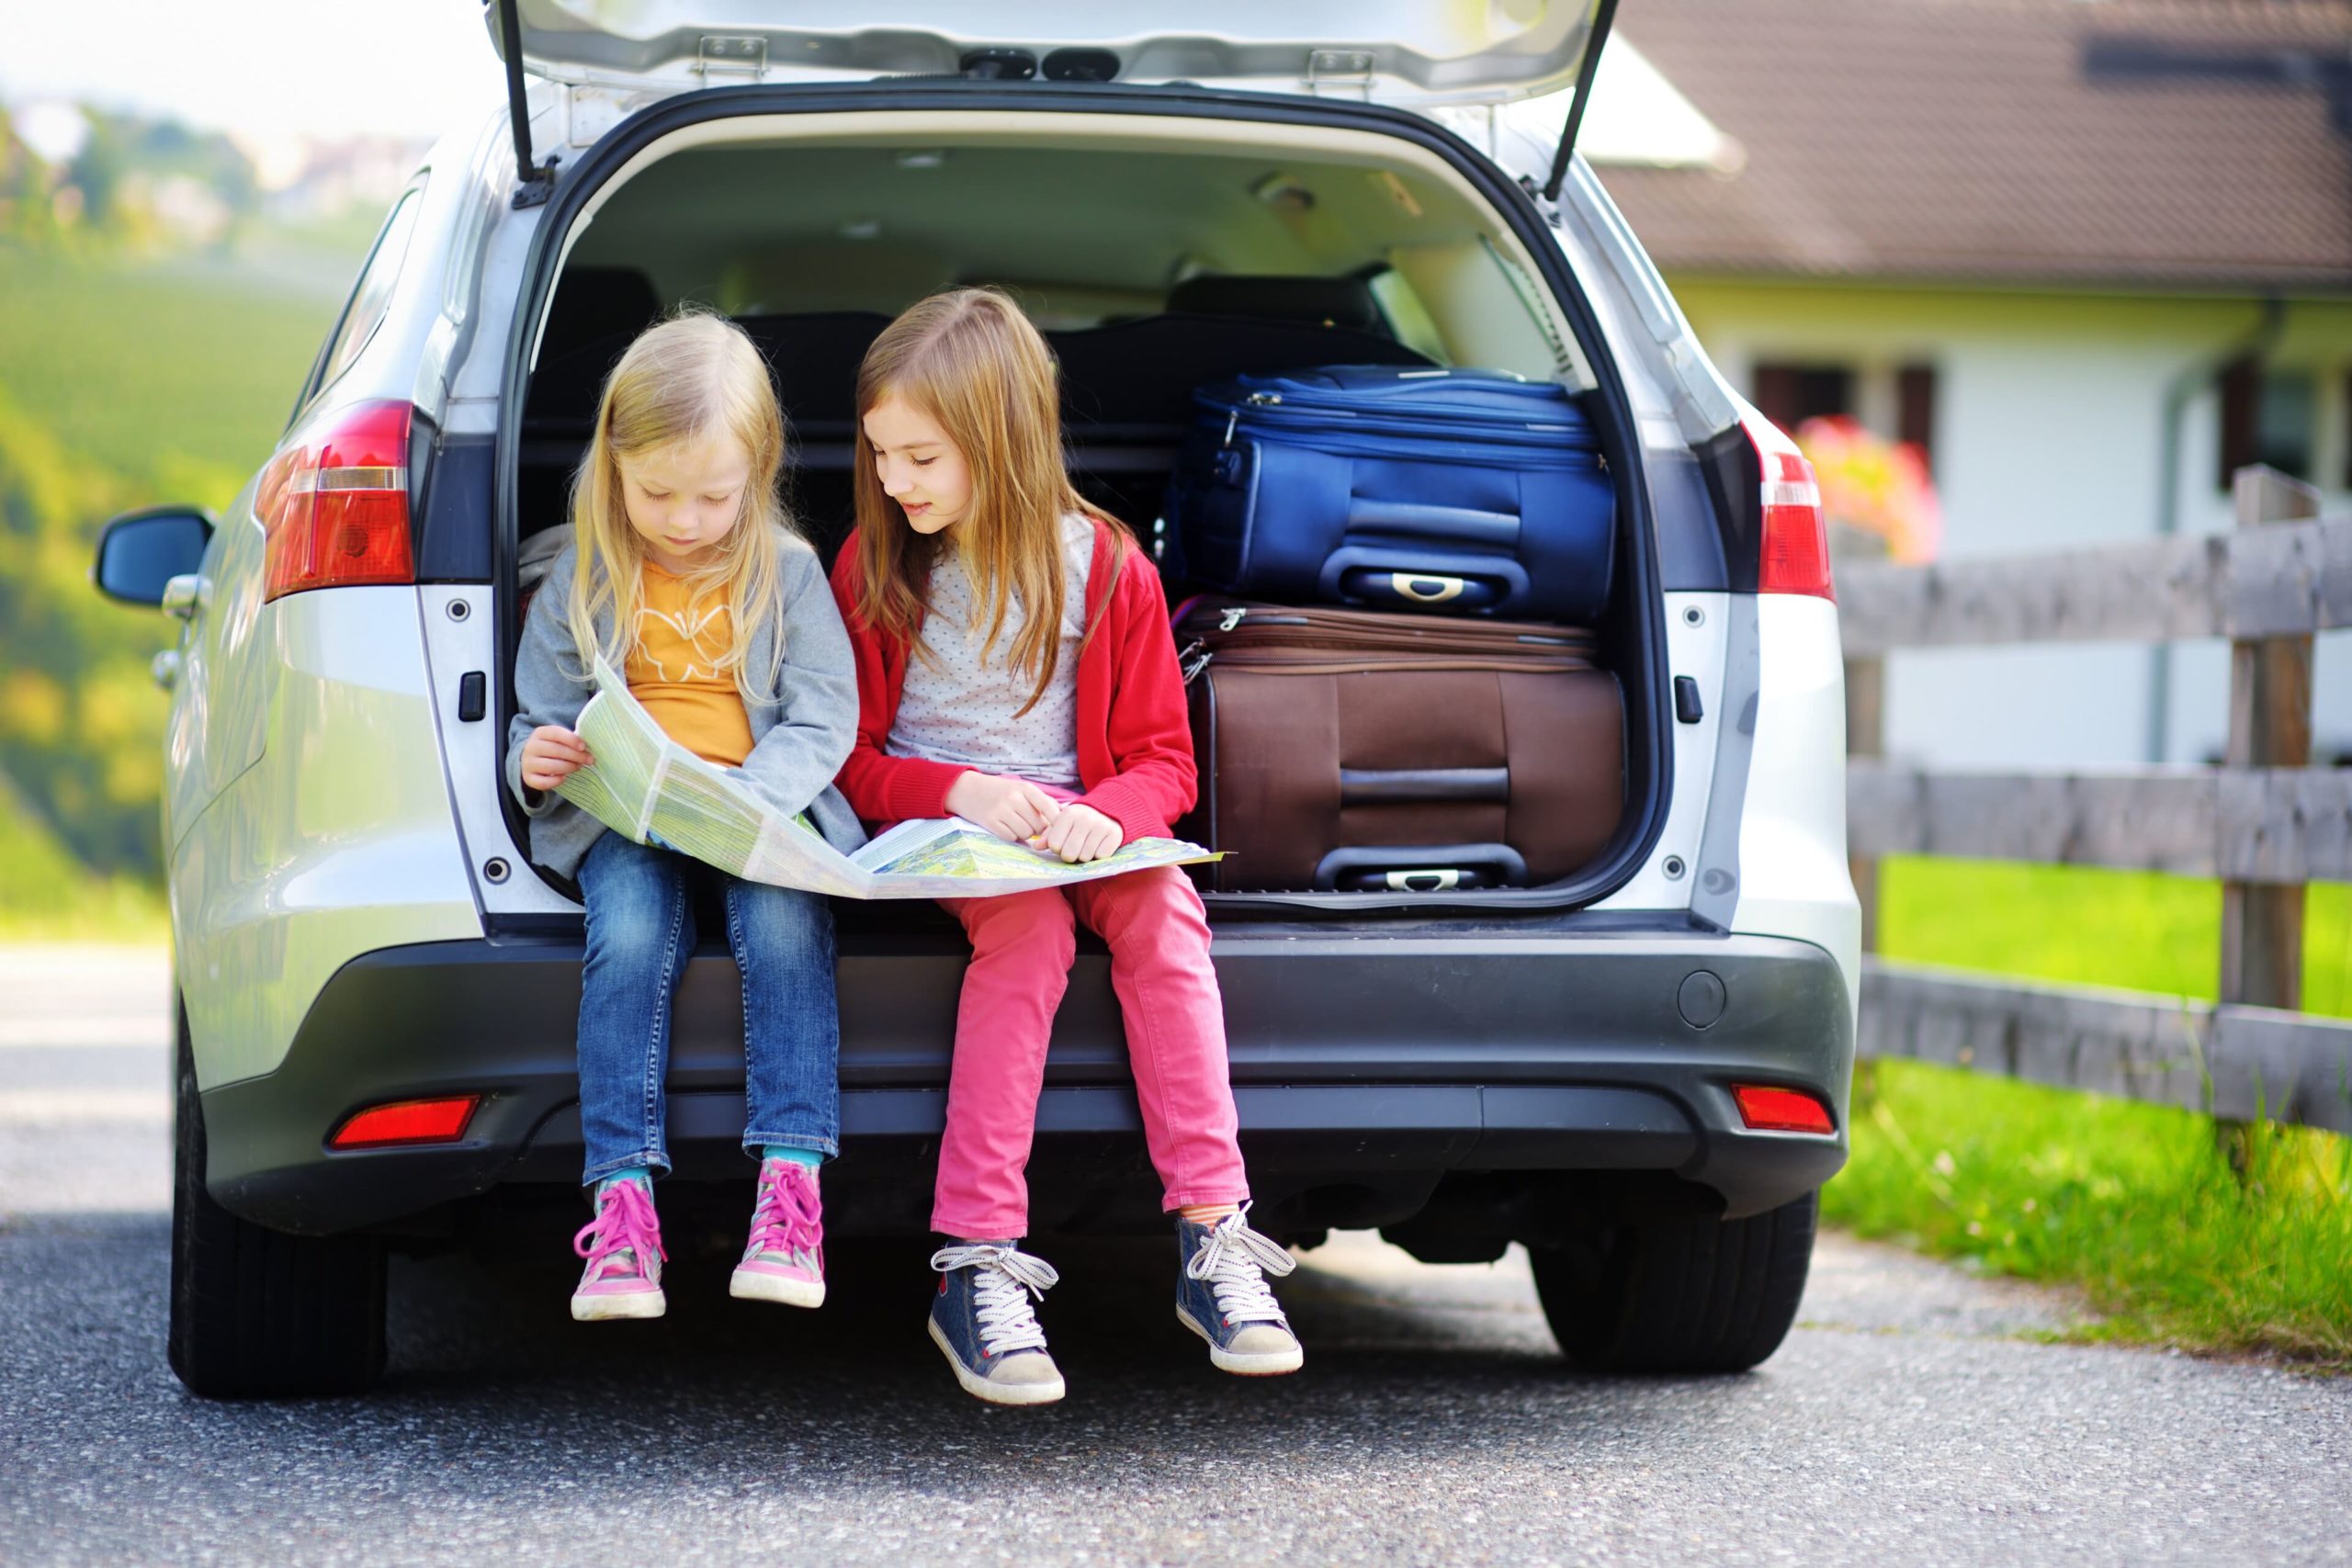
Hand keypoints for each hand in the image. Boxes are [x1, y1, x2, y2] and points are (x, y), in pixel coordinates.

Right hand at [520, 724, 594, 791]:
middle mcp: (531, 747)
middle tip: (589, 760)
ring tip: (578, 767)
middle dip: (576, 756)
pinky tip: (564, 778)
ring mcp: (528, 763)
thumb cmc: (552, 747)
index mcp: (540, 733)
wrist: (532, 759)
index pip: (556, 733)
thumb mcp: (559, 738)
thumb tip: (586, 749)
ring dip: (569, 767)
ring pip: (551, 767)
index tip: (584, 747)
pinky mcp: (528, 778)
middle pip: (555, 750)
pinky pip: (543, 782)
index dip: (571, 739)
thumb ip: (570, 740)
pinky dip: (555, 781)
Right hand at [944, 771, 1061, 842]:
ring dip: (1024, 834)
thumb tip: (1066, 815)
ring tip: (1016, 824)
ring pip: (1026, 834)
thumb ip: (1043, 802)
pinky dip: (1011, 836)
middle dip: (1037, 829)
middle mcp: (1014, 798)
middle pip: (1039, 825)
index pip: (1049, 807)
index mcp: (1026, 788)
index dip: (1057, 821)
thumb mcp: (1022, 789)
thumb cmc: (1001, 791)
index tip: (1060, 829)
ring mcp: (1001, 810)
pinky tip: (1005, 827)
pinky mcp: (990, 822)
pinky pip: (1011, 837)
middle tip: (1028, 824)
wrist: (967, 789)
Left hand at [1032, 802, 1121, 863]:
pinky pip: (1101, 856)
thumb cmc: (1080, 821)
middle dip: (1071, 855)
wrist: (1109, 811)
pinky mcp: (1114, 834)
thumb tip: (1036, 846)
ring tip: (1088, 844)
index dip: (1058, 848)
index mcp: (1068, 813)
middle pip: (1069, 854)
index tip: (1064, 842)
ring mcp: (1101, 826)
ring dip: (1085, 855)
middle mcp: (1085, 818)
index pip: (1055, 844)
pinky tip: (1099, 844)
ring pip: (1085, 857)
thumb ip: (1049, 835)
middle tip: (1076, 847)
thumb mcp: (1063, 823)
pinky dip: (1099, 854)